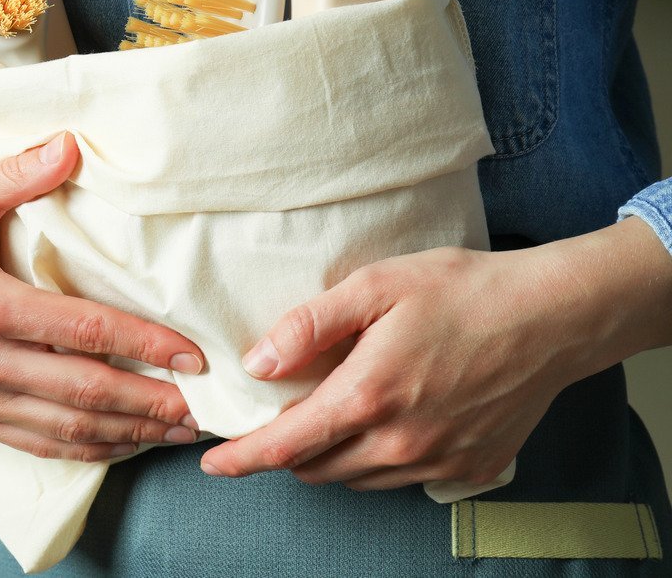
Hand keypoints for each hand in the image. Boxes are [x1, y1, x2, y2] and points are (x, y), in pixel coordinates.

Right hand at [0, 132, 206, 461]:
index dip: (144, 344)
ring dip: (130, 434)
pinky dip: (88, 450)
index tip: (191, 355)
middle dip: (152, 402)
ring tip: (179, 431)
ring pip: (68, 428)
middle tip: (203, 407)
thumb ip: (18, 172)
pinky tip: (125, 443)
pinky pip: (40, 445)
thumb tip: (72, 144)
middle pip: (86, 391)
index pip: (84, 330)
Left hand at [199, 242, 606, 489]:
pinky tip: (384, 423)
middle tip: (275, 420)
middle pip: (316, 469)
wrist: (554, 316)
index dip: (242, 459)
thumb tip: (258, 361)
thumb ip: (309, 325)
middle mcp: (401, 441)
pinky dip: (378, 461)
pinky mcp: (470, 469)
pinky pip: (403, 480)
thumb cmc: (464, 290)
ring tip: (328, 417)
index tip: (212, 464)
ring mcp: (438, 462)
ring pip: (358, 479)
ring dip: (330, 458)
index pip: (286, 445)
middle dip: (285, 452)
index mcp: (369, 396)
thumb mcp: (374, 286)